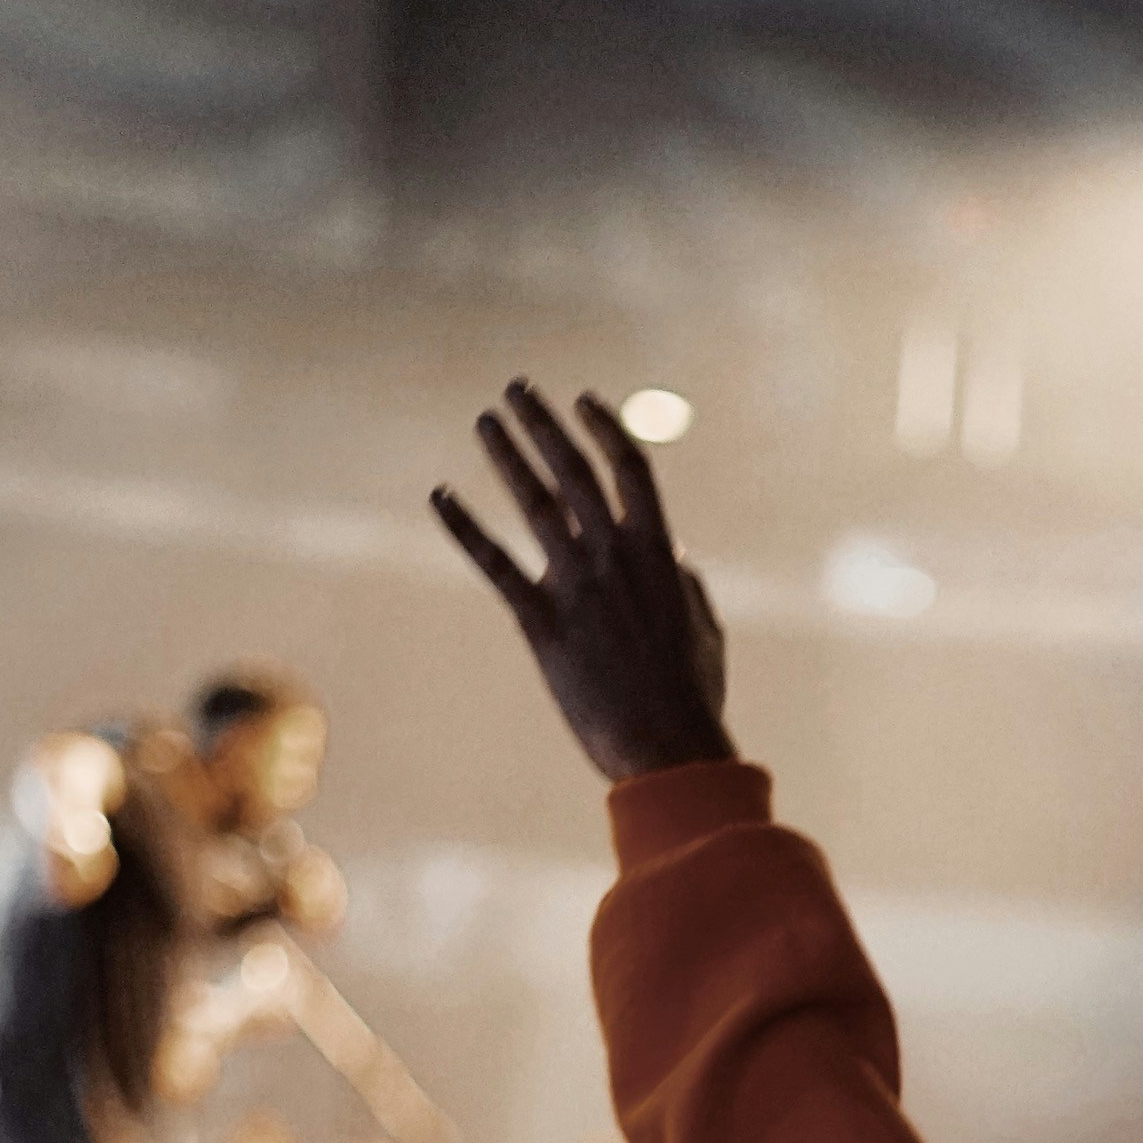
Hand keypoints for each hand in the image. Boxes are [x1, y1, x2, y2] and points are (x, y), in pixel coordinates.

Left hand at [433, 381, 733, 782]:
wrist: (667, 750)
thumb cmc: (692, 699)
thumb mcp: (703, 630)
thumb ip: (684, 583)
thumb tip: (672, 553)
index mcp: (659, 553)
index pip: (630, 468)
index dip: (605, 428)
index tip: (583, 401)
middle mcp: (614, 555)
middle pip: (574, 469)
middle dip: (544, 423)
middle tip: (517, 391)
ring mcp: (575, 586)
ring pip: (534, 502)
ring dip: (506, 456)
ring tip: (486, 423)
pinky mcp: (541, 623)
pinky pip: (496, 564)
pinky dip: (465, 528)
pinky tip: (440, 497)